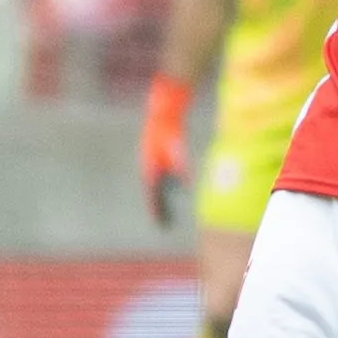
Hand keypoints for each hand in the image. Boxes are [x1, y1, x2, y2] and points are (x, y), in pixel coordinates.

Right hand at [140, 74, 193, 226]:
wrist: (163, 110)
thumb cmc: (168, 127)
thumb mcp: (176, 146)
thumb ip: (181, 163)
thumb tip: (188, 181)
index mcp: (150, 167)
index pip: (153, 194)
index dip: (157, 210)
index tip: (161, 224)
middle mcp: (149, 168)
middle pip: (155, 195)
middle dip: (159, 211)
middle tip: (165, 226)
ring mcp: (153, 164)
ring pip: (158, 188)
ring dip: (162, 202)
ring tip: (167, 217)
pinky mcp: (157, 159)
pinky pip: (161, 179)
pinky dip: (165, 190)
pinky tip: (172, 194)